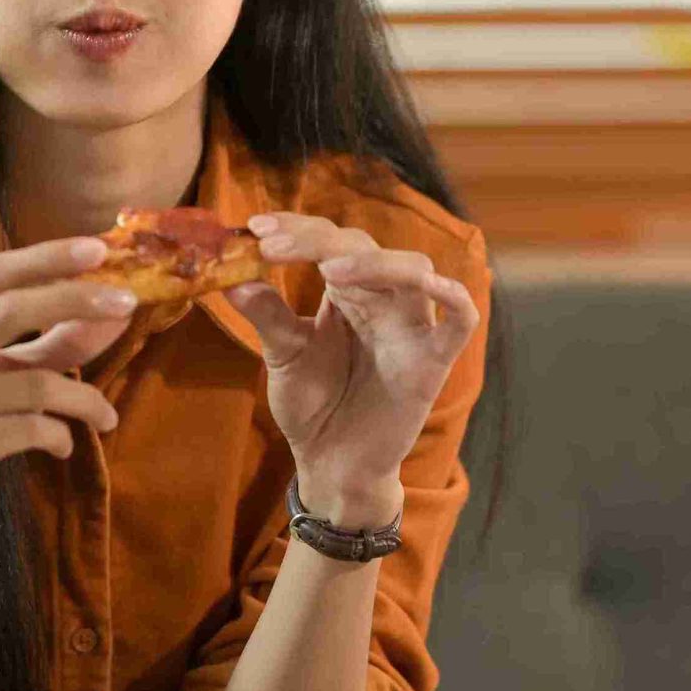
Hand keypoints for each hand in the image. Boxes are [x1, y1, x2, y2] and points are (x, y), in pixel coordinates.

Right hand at [0, 237, 136, 551]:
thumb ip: (48, 339)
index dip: (47, 257)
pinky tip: (63, 446)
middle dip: (76, 300)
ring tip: (105, 416)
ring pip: (35, 383)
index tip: (99, 248)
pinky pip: (33, 429)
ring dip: (85, 400)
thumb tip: (112, 305)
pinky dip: (61, 436)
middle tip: (127, 302)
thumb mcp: (1, 372)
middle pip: (10, 309)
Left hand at [225, 213, 479, 525]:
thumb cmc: (313, 404)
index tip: (256, 228)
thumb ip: (266, 314)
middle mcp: (382, 300)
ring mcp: (411, 327)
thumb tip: (230, 277)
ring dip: (375, 263)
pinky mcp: (433, 361)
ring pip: (413, 270)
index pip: (330, 242)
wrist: (333, 462)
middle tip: (273, 247)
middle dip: (319, 240)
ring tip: (328, 270)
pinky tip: (429, 284)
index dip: (297, 228)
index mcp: (347, 292)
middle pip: (366, 247)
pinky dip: (451, 295)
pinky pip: (459, 319)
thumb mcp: (283, 354)